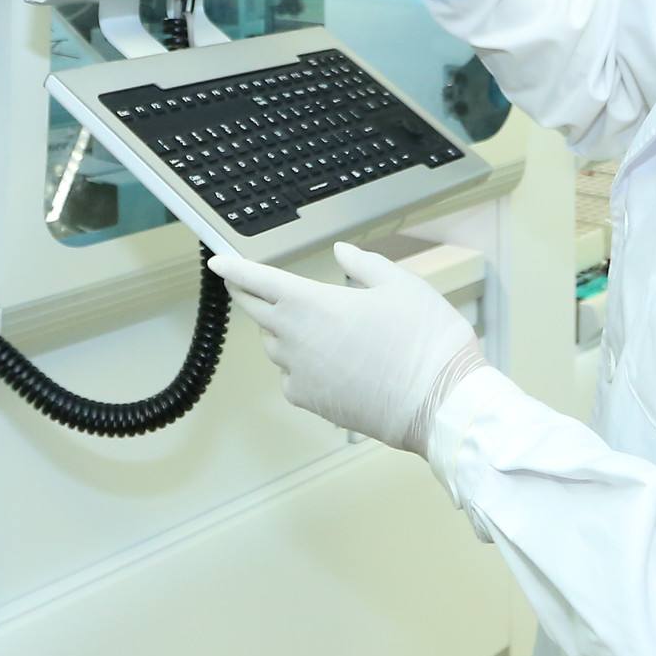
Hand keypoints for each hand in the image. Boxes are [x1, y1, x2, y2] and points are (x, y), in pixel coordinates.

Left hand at [209, 244, 486, 453]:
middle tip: (248, 285)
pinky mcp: (311, 403)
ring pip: (275, 346)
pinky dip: (300, 366)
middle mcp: (294, 339)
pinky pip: (292, 377)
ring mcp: (300, 375)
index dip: (234, 269)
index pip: (257, 280)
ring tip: (312, 325)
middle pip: (257, 313)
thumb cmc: (424, 338)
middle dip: (249, 296)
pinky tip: (329, 363)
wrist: (439, 403)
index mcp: (310, 304)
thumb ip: (364, 265)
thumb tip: (342, 252)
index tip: (217, 262)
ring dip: (282, 332)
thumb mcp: (401, 285)